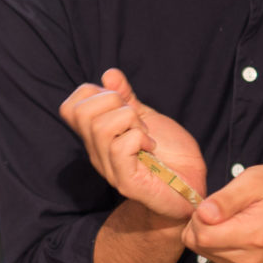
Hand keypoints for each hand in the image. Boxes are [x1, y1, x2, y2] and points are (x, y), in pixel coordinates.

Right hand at [58, 68, 204, 220]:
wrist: (191, 188)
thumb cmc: (170, 156)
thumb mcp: (147, 118)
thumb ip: (127, 98)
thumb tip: (109, 74)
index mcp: (97, 137)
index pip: (70, 107)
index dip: (94, 94)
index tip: (122, 104)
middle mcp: (96, 153)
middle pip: (82, 112)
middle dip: (115, 103)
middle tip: (136, 119)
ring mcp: (109, 169)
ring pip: (101, 128)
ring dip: (131, 121)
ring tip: (146, 135)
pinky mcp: (126, 182)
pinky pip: (120, 147)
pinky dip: (139, 138)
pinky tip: (151, 147)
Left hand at [182, 164, 262, 262]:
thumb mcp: (254, 180)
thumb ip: (226, 199)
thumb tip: (202, 214)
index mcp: (253, 235)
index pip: (202, 235)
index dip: (198, 215)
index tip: (213, 201)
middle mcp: (249, 257)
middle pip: (199, 244)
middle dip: (199, 222)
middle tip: (219, 205)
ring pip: (201, 250)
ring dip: (205, 230)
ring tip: (227, 214)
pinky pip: (210, 254)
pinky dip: (212, 239)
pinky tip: (228, 225)